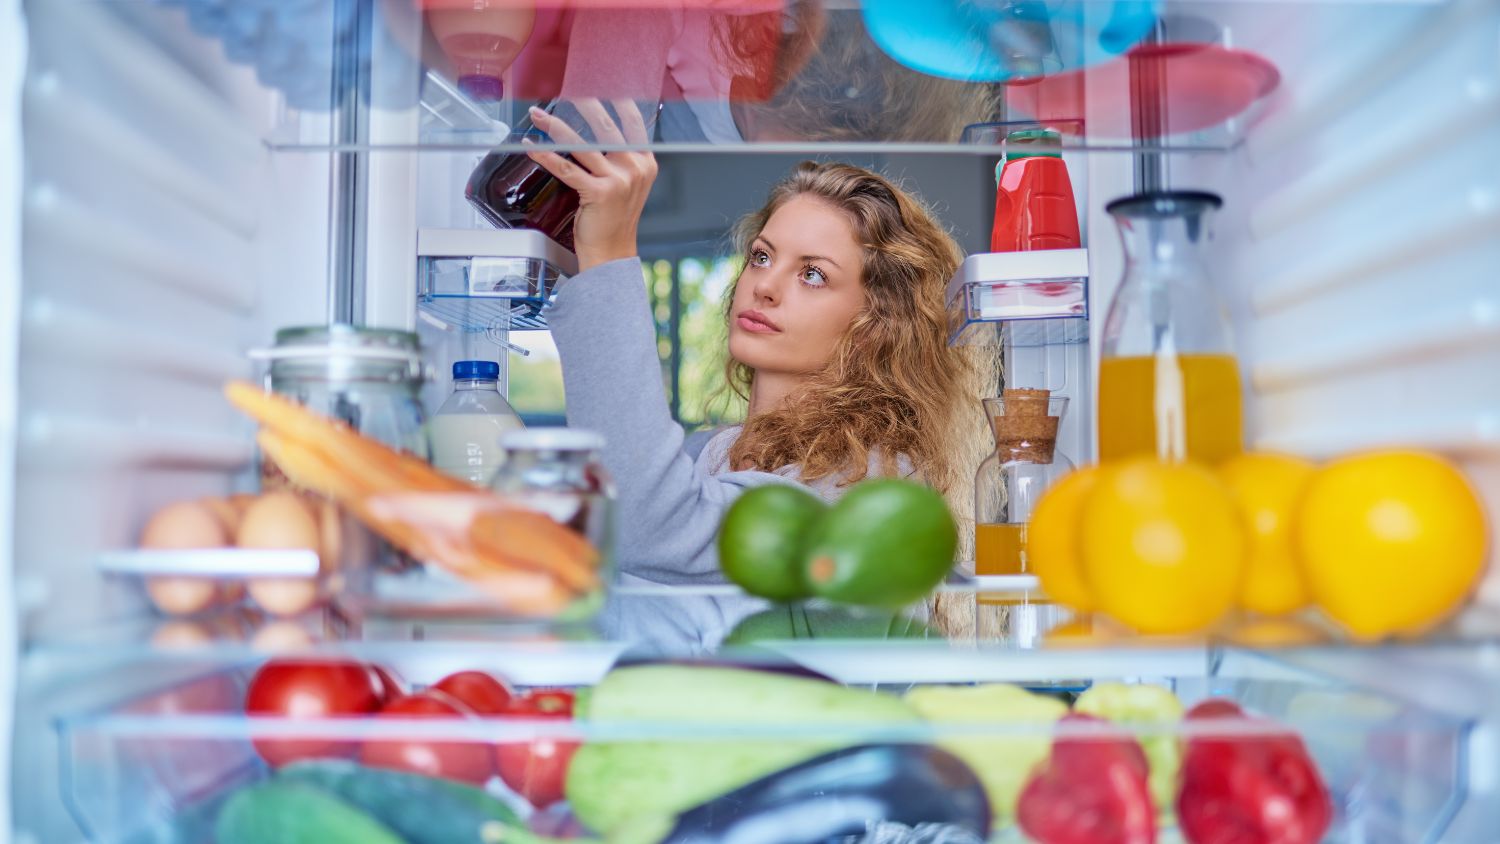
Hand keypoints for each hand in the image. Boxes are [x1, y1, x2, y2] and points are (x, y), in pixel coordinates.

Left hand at [523, 99, 657, 272]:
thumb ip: (621, 160)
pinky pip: (566, 168)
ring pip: (581, 145)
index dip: (616, 101)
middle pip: (605, 127)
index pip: (634, 122)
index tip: (599, 84)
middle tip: (564, 92)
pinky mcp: (598, 193)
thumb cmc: (615, 220)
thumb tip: (597, 133)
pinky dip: (546, 156)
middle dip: (581, 106)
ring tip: (538, 116)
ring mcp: (618, 180)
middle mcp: (635, 168)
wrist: (612, 253)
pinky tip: (532, 148)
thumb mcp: (629, 185)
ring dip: (555, 127)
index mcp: (645, 162)